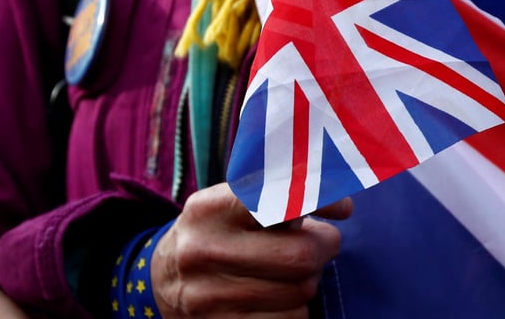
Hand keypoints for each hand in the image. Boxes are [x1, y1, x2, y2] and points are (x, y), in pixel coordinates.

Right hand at [152, 183, 352, 316]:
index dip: (316, 201)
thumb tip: (340, 205)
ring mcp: (208, 297)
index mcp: (209, 210)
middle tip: (322, 243)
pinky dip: (296, 310)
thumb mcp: (228, 206)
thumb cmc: (215, 234)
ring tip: (293, 271)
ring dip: (309, 281)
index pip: (274, 199)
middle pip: (299, 256)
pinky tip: (279, 298)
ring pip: (299, 292)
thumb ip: (274, 197)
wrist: (162, 282)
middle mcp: (203, 252)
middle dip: (323, 248)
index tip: (343, 208)